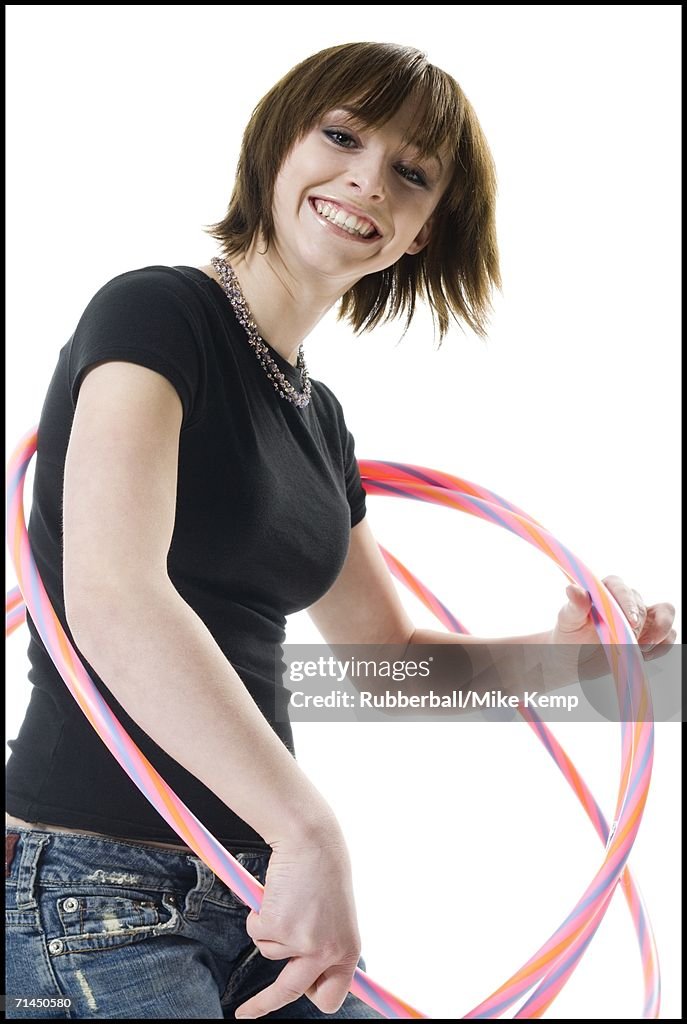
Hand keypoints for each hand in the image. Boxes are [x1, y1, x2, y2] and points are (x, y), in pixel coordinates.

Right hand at [234, 827, 361, 1018]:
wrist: (312, 840)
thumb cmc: (322, 872)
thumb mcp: (334, 915)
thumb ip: (324, 942)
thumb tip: (307, 966)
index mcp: (347, 951)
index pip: (332, 996)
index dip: (314, 994)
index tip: (301, 996)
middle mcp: (326, 952)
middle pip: (290, 992)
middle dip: (262, 1005)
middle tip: (244, 1014)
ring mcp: (300, 942)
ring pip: (268, 951)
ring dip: (270, 927)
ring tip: (286, 898)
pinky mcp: (276, 926)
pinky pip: (255, 930)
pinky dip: (258, 913)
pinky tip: (275, 892)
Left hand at [552, 574, 675, 679]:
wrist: (575, 657)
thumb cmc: (570, 634)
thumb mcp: (568, 621)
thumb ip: (574, 605)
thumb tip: (572, 589)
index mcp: (605, 590)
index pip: (621, 588)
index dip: (628, 603)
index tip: (630, 622)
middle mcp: (626, 601)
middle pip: (642, 606)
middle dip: (640, 626)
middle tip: (631, 643)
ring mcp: (642, 617)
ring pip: (665, 613)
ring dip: (660, 631)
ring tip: (643, 648)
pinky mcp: (651, 634)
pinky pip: (669, 635)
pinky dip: (662, 645)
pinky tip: (645, 655)